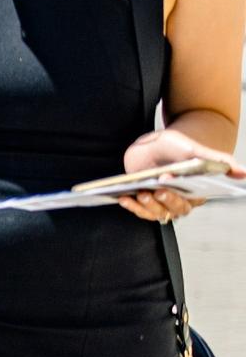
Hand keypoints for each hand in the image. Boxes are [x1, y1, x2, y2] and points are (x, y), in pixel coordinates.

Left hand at [116, 128, 244, 223]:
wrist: (155, 143)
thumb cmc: (178, 146)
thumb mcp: (196, 149)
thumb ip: (219, 160)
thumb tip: (244, 173)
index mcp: (197, 191)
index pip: (192, 201)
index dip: (180, 195)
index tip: (168, 181)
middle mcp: (180, 200)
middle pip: (175, 209)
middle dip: (164, 201)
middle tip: (155, 189)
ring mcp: (161, 201)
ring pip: (156, 213)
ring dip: (147, 206)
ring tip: (139, 193)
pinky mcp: (144, 200)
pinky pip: (140, 210)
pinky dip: (132, 206)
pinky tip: (122, 198)